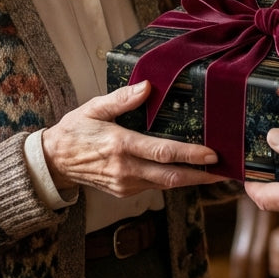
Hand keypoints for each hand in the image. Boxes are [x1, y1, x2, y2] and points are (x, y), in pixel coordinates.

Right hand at [41, 80, 223, 196]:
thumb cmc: (76, 130)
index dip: (190, 154)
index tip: (212, 154)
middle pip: (170, 176)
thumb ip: (122, 98)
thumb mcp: (94, 108)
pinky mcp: (124, 191)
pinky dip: (172, 180)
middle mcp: (125, 169)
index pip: (162, 153)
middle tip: (224, 171)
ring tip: (213, 172)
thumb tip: (147, 86)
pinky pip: (154, 187)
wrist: (54, 161)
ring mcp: (125, 184)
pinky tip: (186, 172)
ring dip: (189, 179)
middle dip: (200, 175)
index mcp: (120, 145)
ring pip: (165, 185)